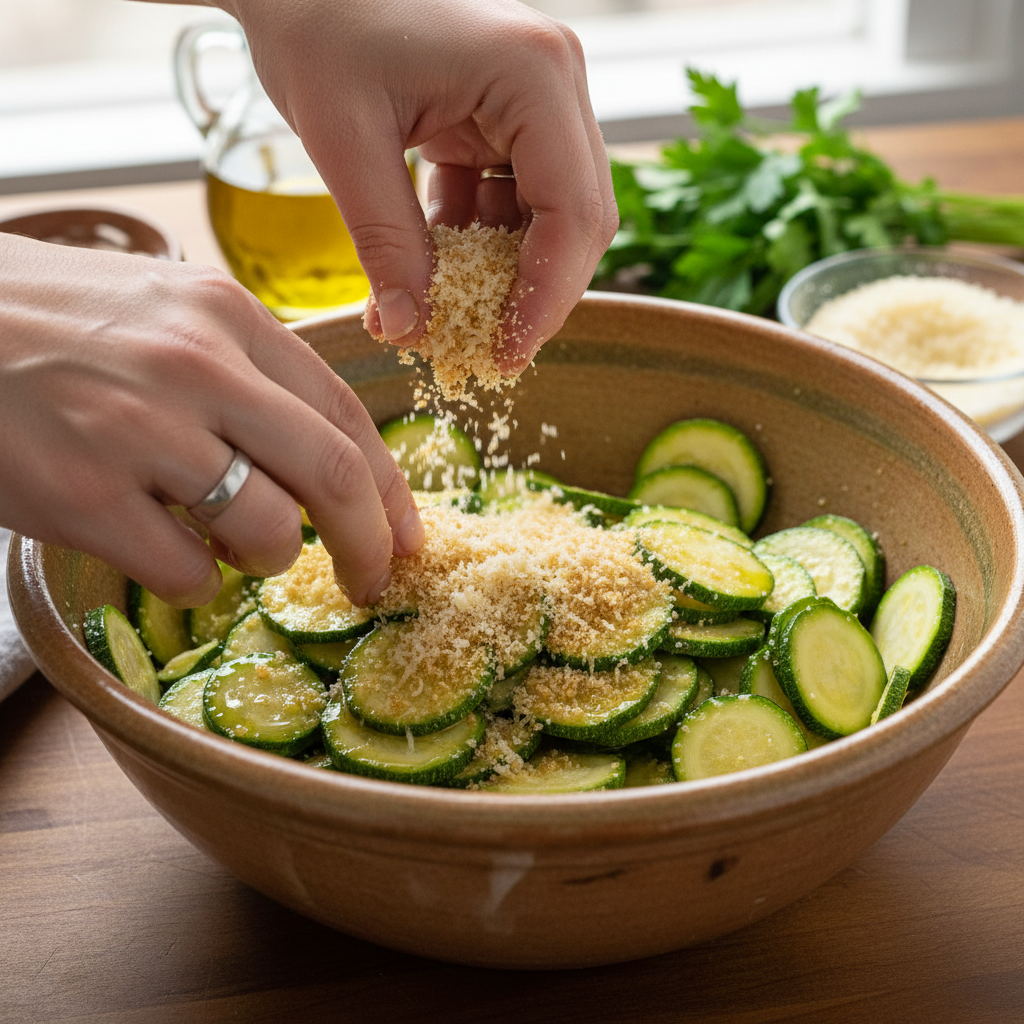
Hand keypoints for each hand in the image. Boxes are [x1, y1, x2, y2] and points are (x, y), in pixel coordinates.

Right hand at [0, 234, 421, 607]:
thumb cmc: (43, 318)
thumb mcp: (160, 308)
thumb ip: (241, 367)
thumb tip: (314, 452)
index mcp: (225, 316)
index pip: (346, 411)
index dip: (390, 486)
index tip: (406, 534)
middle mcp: (196, 367)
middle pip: (333, 476)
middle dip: (371, 546)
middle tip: (374, 584)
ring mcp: (138, 431)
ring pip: (268, 532)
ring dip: (271, 561)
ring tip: (239, 552)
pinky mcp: (81, 495)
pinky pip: (185, 571)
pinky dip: (197, 581)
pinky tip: (170, 556)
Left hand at [222, 0, 617, 370]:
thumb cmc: (317, 24)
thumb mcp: (345, 141)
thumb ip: (384, 241)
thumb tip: (407, 330)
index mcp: (533, 75)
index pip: (573, 211)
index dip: (547, 297)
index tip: (506, 354)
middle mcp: (553, 84)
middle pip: (577, 218)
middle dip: (536, 292)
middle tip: (490, 350)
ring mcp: (535, 100)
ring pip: (549, 215)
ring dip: (505, 271)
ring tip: (454, 315)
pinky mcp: (505, 116)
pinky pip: (511, 199)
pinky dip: (478, 241)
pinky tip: (434, 265)